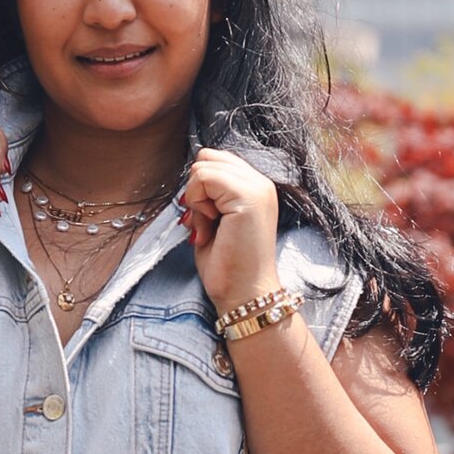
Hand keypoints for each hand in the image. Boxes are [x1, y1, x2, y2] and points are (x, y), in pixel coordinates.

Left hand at [183, 146, 282, 312]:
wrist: (244, 295)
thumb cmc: (227, 265)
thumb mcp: (215, 219)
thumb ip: (209, 193)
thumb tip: (192, 176)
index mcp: (255, 187)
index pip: (215, 159)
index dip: (200, 186)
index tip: (207, 217)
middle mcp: (261, 183)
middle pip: (207, 158)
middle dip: (197, 190)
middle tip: (208, 223)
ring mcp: (258, 188)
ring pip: (203, 166)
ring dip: (196, 198)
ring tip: (211, 228)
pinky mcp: (249, 197)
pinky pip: (204, 177)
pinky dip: (197, 203)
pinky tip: (211, 227)